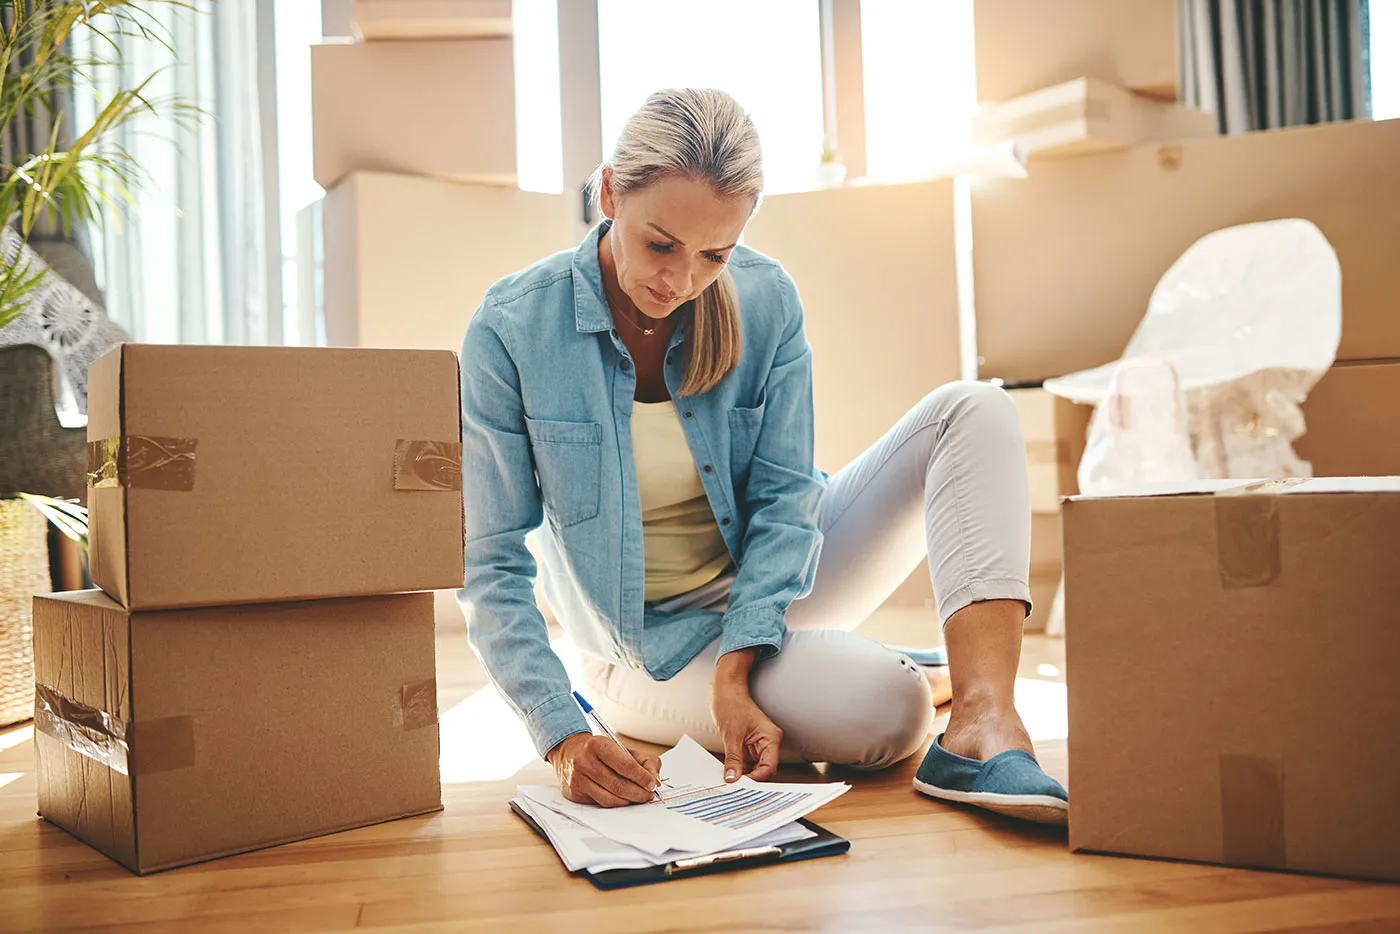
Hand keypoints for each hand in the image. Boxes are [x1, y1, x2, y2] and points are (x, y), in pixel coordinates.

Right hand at [547, 733, 661, 807]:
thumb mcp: (623, 748)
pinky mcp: (574, 793)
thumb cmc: (600, 751)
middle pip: (618, 784)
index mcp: (598, 744)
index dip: (641, 777)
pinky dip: (615, 804)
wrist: (570, 752)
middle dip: (638, 793)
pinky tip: (622, 799)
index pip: (625, 765)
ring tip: (637, 798)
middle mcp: (584, 761)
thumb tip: (655, 780)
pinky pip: (600, 803)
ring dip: (628, 801)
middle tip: (648, 796)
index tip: (652, 784)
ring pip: (609, 798)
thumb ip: (645, 762)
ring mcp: (577, 778)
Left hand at [711, 649, 781, 781]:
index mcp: (770, 738)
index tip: (741, 786)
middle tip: (735, 788)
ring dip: (744, 776)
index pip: (769, 767)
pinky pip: (747, 763)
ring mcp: (759, 745)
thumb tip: (732, 779)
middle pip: (764, 770)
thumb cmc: (731, 705)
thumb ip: (733, 759)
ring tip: (730, 782)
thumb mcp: (731, 735)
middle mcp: (768, 743)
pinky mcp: (750, 746)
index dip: (757, 779)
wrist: (726, 690)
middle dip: (751, 779)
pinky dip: (739, 769)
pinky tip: (730, 774)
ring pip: (755, 768)